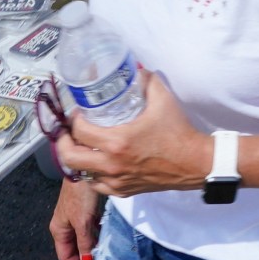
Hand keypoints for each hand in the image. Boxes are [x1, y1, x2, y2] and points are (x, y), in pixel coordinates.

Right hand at [49, 175, 100, 259]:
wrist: (84, 170)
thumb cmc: (78, 193)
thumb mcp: (82, 222)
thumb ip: (84, 243)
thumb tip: (87, 259)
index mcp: (59, 229)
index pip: (65, 256)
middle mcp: (65, 224)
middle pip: (74, 248)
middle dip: (85, 257)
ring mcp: (75, 216)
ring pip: (83, 238)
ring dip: (92, 246)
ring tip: (102, 252)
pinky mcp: (84, 209)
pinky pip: (90, 227)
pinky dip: (96, 234)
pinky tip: (104, 235)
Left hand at [54, 71, 210, 198]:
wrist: (194, 163)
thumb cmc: (178, 132)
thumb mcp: (163, 100)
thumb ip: (147, 80)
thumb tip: (136, 68)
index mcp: (117, 142)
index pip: (80, 132)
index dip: (74, 120)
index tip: (79, 113)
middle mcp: (111, 165)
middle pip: (70, 158)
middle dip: (64, 143)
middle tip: (68, 133)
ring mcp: (116, 181)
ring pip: (81, 174)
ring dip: (78, 160)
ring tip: (82, 147)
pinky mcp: (123, 191)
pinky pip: (97, 185)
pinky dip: (93, 174)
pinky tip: (99, 163)